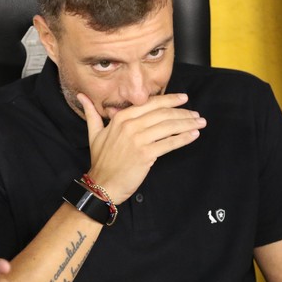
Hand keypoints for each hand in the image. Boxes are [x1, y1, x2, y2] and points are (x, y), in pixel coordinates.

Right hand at [78, 92, 205, 203]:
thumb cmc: (101, 160)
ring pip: (168, 127)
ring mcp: (138, 139)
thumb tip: (81, 96)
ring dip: (187, 124)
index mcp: (121, 118)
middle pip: (163, 113)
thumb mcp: (94, 133)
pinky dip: (183, 138)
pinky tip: (194, 135)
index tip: (184, 99)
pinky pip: (169, 143)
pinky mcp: (145, 154)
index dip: (170, 99)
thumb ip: (92, 113)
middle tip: (196, 114)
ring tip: (200, 123)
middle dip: (183, 113)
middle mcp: (130, 125)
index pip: (150, 103)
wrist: (102, 185)